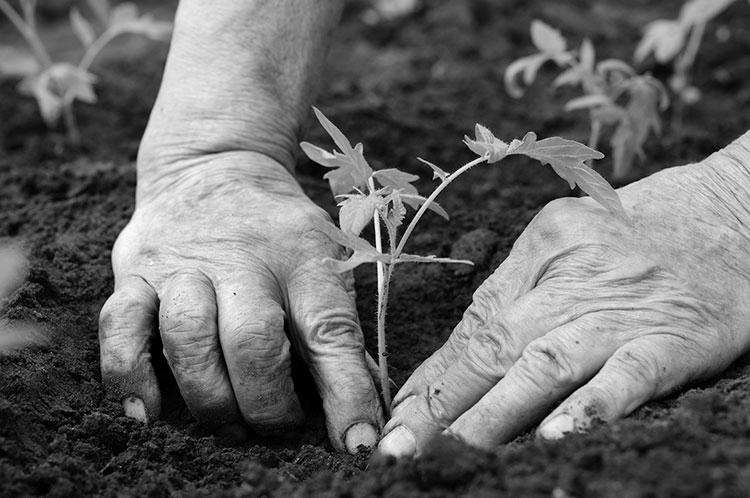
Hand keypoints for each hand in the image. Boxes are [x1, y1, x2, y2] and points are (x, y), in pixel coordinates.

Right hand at [99, 152, 381, 452]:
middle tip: (277, 431)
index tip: (358, 441)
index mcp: (303, 256)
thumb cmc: (279, 233)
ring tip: (228, 426)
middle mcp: (242, 259)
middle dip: (266, 404)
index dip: (346, 391)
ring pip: (188, 339)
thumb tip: (359, 409)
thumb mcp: (322, 260)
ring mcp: (182, 264)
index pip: (331, 329)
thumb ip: (335, 330)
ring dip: (209, 399)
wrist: (214, 166)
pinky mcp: (134, 272)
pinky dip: (130, 378)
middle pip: (252, 342)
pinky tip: (149, 413)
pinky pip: (119, 328)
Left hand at [378, 151, 749, 456]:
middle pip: (495, 344)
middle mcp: (572, 274)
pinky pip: (626, 375)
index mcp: (540, 246)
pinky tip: (553, 436)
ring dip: (495, 413)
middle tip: (402, 446)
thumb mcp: (568, 244)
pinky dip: (589, 406)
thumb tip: (458, 362)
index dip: (434, 375)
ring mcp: (622, 306)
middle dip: (444, 402)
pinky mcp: (673, 336)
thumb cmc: (638, 235)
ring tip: (456, 452)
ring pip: (545, 362)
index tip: (402, 414)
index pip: (474, 324)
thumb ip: (519, 297)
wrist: (733, 212)